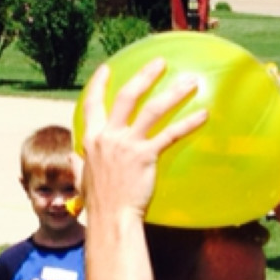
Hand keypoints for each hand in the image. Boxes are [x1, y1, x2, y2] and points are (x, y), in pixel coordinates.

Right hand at [79, 59, 206, 221]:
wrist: (111, 217)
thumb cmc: (99, 203)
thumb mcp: (81, 177)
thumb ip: (80, 163)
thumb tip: (76, 158)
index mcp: (91, 138)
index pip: (93, 104)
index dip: (100, 84)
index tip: (107, 69)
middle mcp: (108, 135)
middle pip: (127, 96)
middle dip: (144, 76)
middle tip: (160, 63)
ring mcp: (127, 144)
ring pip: (152, 109)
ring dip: (173, 93)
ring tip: (190, 82)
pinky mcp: (146, 156)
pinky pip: (171, 134)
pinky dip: (189, 122)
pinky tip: (204, 115)